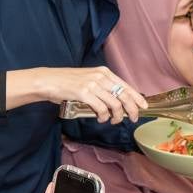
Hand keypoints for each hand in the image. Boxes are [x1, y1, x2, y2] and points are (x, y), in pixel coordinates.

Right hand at [32, 66, 147, 123]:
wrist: (49, 81)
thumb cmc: (68, 83)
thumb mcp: (89, 80)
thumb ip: (103, 88)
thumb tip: (118, 103)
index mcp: (104, 72)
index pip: (126, 86)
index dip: (137, 98)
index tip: (143, 107)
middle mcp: (100, 76)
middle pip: (124, 96)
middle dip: (132, 110)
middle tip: (132, 119)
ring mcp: (92, 84)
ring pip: (114, 104)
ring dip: (117, 116)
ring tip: (113, 120)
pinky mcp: (84, 93)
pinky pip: (101, 109)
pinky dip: (103, 116)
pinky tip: (101, 119)